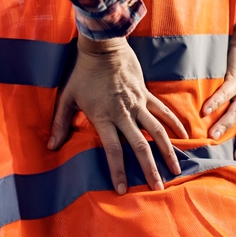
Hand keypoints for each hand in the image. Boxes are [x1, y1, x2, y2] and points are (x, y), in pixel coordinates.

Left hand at [48, 35, 187, 192]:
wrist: (102, 46)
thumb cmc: (82, 73)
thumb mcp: (66, 98)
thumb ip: (59, 124)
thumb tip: (50, 147)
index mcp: (103, 117)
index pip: (113, 150)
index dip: (118, 171)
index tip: (123, 190)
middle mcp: (123, 113)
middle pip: (140, 146)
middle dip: (149, 169)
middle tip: (158, 188)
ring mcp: (138, 103)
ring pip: (157, 131)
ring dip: (168, 152)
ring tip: (176, 170)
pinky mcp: (146, 94)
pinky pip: (163, 111)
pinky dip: (175, 124)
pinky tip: (184, 137)